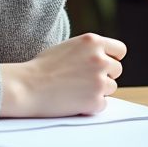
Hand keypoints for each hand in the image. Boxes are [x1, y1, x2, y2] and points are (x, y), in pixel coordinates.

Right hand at [0, 34, 126, 117]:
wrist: (27, 86)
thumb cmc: (42, 67)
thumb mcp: (68, 47)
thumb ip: (89, 51)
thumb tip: (106, 61)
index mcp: (93, 42)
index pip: (120, 50)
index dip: (112, 57)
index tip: (103, 64)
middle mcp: (100, 59)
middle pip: (117, 70)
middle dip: (104, 75)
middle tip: (83, 79)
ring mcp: (100, 80)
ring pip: (111, 87)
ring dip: (98, 90)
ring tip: (75, 89)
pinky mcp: (96, 100)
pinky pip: (103, 104)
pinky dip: (91, 105)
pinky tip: (73, 100)